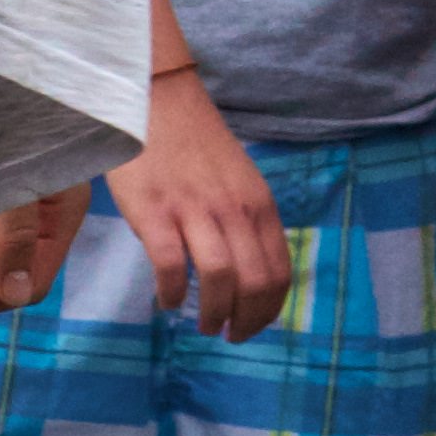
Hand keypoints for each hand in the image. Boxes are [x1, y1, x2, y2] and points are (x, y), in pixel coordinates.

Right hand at [107, 76, 292, 341]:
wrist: (159, 100)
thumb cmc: (196, 146)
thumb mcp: (240, 182)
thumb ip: (248, 222)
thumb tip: (251, 272)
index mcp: (259, 206)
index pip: (279, 272)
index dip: (268, 310)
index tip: (252, 327)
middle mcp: (235, 210)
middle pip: (255, 283)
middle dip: (246, 321)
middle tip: (228, 335)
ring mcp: (195, 210)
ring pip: (221, 279)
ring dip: (213, 312)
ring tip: (203, 324)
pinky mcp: (156, 211)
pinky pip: (170, 265)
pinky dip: (172, 292)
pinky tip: (169, 301)